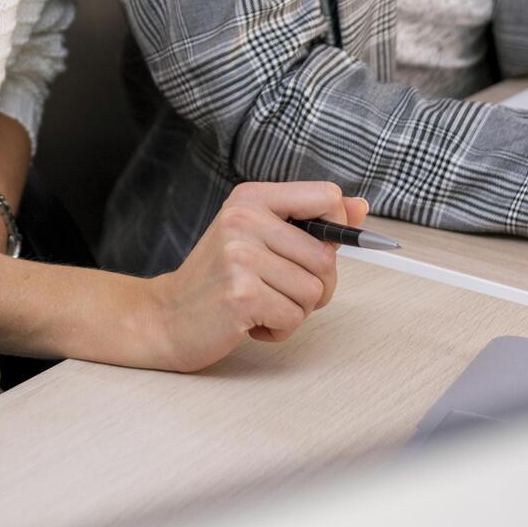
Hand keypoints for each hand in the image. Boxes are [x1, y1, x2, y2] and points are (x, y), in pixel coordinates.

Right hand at [131, 182, 368, 373]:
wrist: (166, 316)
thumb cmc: (218, 278)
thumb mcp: (259, 237)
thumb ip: (310, 222)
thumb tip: (361, 207)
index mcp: (252, 198)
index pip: (326, 197)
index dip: (337, 229)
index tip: (316, 251)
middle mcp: (244, 219)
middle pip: (326, 256)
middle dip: (316, 287)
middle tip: (280, 291)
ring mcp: (240, 256)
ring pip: (314, 291)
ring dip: (295, 311)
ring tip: (261, 305)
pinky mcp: (241, 294)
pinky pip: (294, 317)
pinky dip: (279, 329)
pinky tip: (251, 322)